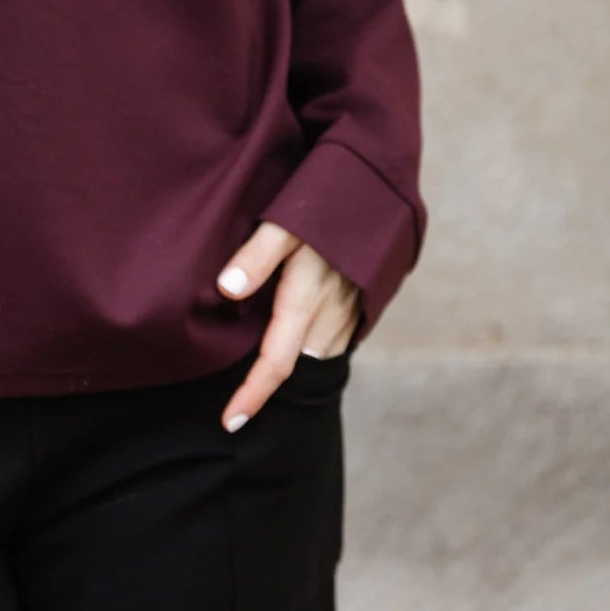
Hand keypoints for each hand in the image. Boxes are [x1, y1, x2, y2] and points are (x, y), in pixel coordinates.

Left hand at [214, 220, 360, 431]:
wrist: (382, 189)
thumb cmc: (327, 203)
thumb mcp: (286, 222)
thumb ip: (257, 256)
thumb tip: (226, 289)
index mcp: (307, 299)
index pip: (275, 362)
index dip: (252, 394)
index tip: (230, 421)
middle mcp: (330, 315)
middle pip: (295, 365)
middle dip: (268, 386)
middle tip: (236, 400)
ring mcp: (349, 312)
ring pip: (314, 355)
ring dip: (289, 366)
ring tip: (257, 373)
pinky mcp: (360, 305)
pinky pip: (331, 340)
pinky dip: (310, 348)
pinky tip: (295, 339)